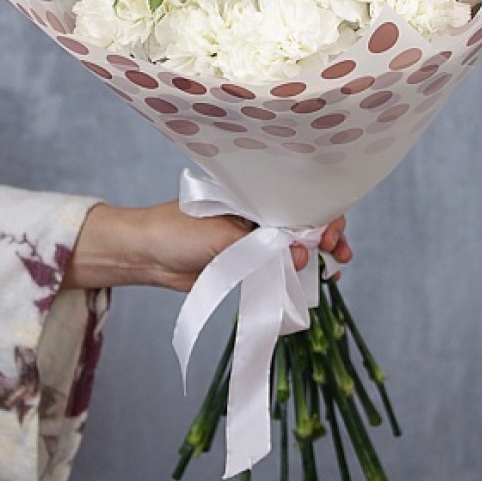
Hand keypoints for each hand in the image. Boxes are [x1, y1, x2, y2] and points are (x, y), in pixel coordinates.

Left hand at [61, 202, 350, 291]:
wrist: (143, 255)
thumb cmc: (177, 230)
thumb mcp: (222, 235)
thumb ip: (261, 248)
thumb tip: (301, 256)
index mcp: (253, 196)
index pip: (298, 201)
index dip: (320, 216)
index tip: (329, 234)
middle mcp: (258, 216)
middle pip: (303, 224)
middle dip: (326, 236)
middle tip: (338, 252)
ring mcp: (253, 241)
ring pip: (295, 249)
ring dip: (316, 259)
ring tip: (336, 269)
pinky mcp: (246, 266)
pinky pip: (278, 270)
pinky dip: (296, 277)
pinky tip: (313, 284)